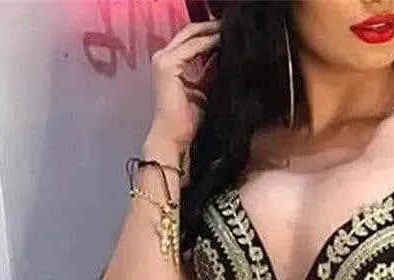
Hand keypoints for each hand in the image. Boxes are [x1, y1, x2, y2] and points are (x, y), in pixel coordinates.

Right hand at [147, 18, 220, 149]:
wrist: (174, 137)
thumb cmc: (187, 121)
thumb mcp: (203, 90)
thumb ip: (209, 72)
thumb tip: (223, 56)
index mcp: (170, 63)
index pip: (191, 40)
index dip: (210, 33)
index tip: (229, 32)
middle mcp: (163, 57)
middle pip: (189, 32)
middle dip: (211, 28)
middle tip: (231, 27)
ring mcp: (163, 59)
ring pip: (191, 35)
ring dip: (212, 32)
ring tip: (229, 32)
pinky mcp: (168, 65)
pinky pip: (192, 47)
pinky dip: (208, 43)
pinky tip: (222, 42)